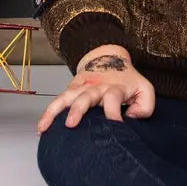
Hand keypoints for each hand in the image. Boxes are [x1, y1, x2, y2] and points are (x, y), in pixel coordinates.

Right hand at [36, 45, 155, 133]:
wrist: (109, 58)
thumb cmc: (127, 81)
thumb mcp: (145, 89)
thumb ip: (145, 106)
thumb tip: (131, 118)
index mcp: (115, 88)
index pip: (113, 99)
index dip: (114, 113)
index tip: (115, 127)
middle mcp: (96, 87)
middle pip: (85, 97)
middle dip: (78, 110)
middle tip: (71, 124)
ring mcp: (82, 88)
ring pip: (66, 97)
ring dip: (55, 111)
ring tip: (45, 127)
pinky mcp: (71, 89)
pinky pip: (57, 100)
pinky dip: (47, 113)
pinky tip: (41, 127)